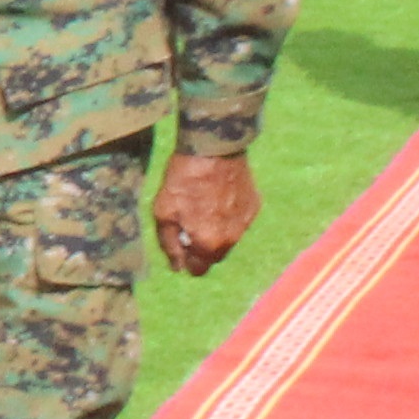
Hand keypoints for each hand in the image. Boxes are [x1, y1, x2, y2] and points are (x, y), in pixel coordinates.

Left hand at [155, 147, 261, 278]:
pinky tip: (218, 195)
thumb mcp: (164, 213)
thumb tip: (177, 267)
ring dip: (216, 230)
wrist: (213, 148)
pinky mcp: (254, 205)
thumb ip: (170, 245)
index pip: (199, 270)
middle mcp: (232, 239)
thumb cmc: (184, 180)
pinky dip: (229, 215)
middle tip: (190, 221)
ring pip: (229, 238)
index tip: (180, 241)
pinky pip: (239, 220)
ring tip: (204, 204)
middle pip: (215, 255)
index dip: (186, 259)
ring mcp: (246, 222)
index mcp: (209, 244)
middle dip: (202, 246)